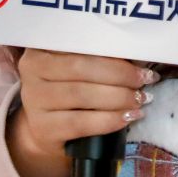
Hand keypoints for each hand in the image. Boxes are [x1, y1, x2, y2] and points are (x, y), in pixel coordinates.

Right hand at [7, 50, 152, 176]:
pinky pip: (80, 123)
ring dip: (118, 98)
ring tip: (140, 100)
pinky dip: (108, 120)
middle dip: (119, 75)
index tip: (140, 61)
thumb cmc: (68, 91)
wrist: (46, 131)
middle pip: (81, 69)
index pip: (80, 45)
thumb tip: (138, 56)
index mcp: (43, 48)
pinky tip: (127, 118)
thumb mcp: (76, 69)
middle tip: (145, 81)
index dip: (113, 53)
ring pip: (82, 95)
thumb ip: (98, 58)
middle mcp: (32, 70)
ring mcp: (34, 100)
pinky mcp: (43, 128)